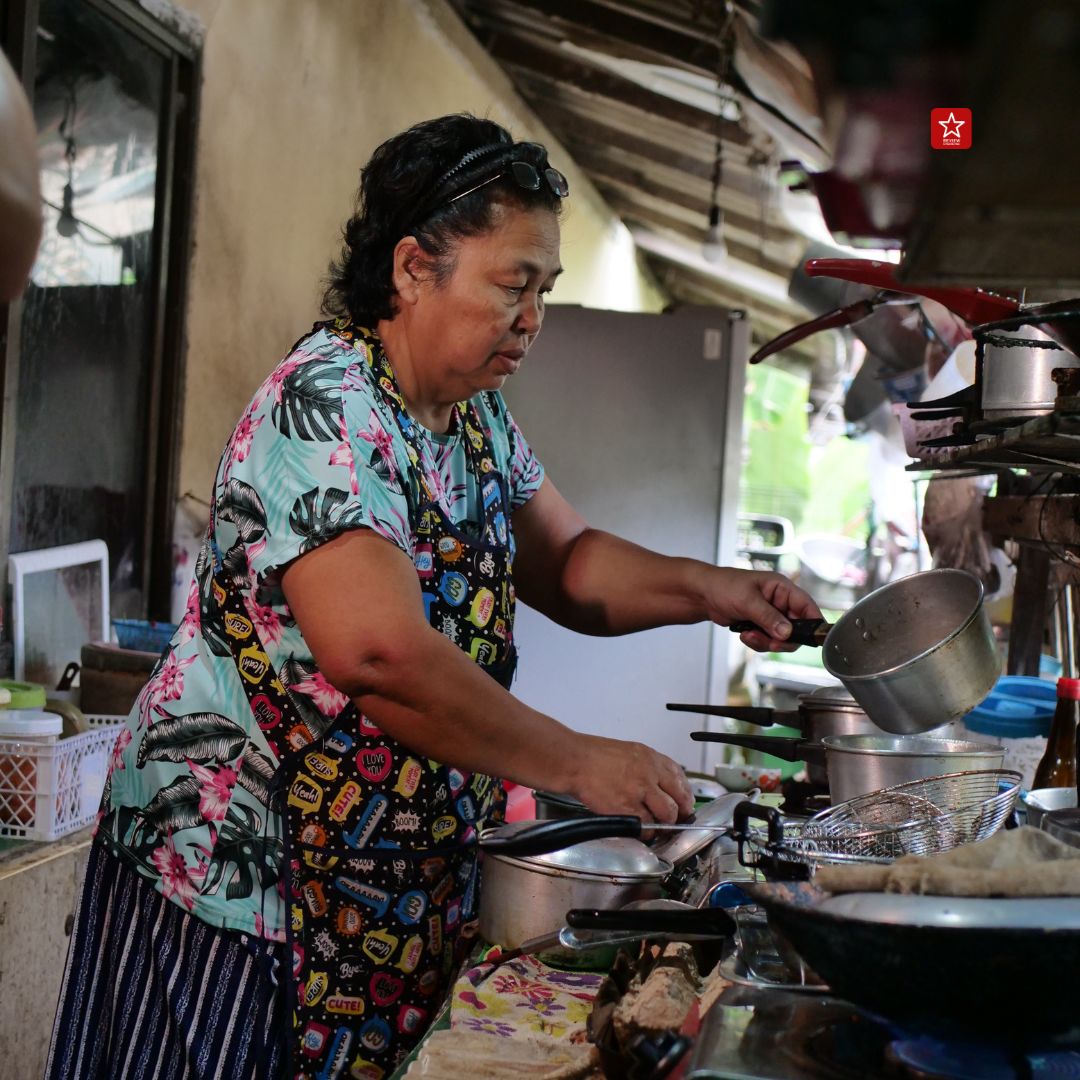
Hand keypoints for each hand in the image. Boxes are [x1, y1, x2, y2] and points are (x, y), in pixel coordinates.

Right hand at [566, 735, 694, 823]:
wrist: (574, 761)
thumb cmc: (595, 756)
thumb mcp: (630, 751)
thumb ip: (648, 766)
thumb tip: (661, 784)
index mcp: (651, 758)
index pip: (680, 779)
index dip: (685, 795)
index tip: (684, 804)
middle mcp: (650, 773)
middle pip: (679, 799)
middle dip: (680, 813)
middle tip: (675, 820)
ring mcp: (640, 791)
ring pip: (667, 814)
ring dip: (664, 824)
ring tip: (656, 825)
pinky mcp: (627, 808)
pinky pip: (646, 826)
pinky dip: (646, 831)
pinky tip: (641, 829)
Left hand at [703, 567, 821, 652]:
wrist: (703, 595)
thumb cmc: (724, 586)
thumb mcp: (747, 600)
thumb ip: (768, 617)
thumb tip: (787, 633)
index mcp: (782, 588)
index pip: (807, 606)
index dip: (813, 623)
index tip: (811, 639)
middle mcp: (780, 602)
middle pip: (797, 628)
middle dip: (782, 639)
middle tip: (770, 642)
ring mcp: (772, 616)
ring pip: (782, 639)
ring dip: (767, 642)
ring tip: (749, 635)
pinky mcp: (762, 626)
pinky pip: (769, 641)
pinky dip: (758, 642)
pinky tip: (744, 634)